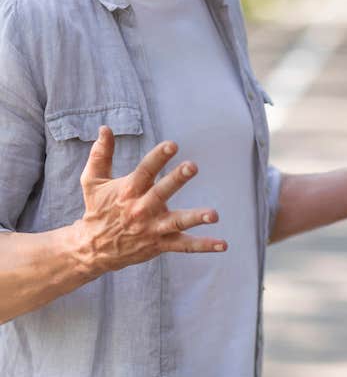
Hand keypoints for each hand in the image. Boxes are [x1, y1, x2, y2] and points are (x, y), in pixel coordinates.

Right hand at [72, 126, 225, 276]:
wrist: (93, 249)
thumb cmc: (97, 209)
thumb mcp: (93, 181)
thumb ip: (101, 154)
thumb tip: (105, 127)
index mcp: (128, 191)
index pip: (145, 171)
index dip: (158, 157)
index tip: (172, 145)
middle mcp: (141, 209)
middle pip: (161, 193)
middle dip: (177, 179)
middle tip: (193, 166)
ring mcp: (152, 228)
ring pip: (177, 222)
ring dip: (195, 218)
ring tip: (214, 215)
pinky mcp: (160, 244)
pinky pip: (185, 245)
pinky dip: (204, 245)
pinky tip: (223, 244)